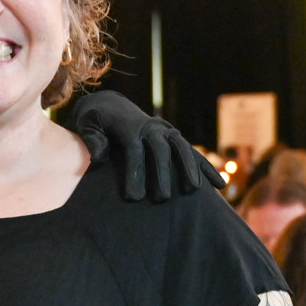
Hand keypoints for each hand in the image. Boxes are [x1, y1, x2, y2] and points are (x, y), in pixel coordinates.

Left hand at [68, 90, 223, 201]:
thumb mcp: (86, 125)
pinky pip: (192, 152)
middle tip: (161, 199)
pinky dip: (206, 167)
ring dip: (189, 168)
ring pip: (181, 148)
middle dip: (163, 174)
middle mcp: (151, 127)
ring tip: (193, 190)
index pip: (134, 148)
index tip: (133, 197)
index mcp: (128, 125)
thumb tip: (99, 158)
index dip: (135, 172)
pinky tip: (219, 185)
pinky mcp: (174, 138)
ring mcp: (165, 131)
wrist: (109, 106)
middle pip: (160, 149)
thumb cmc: (94, 121)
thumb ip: (92, 140)